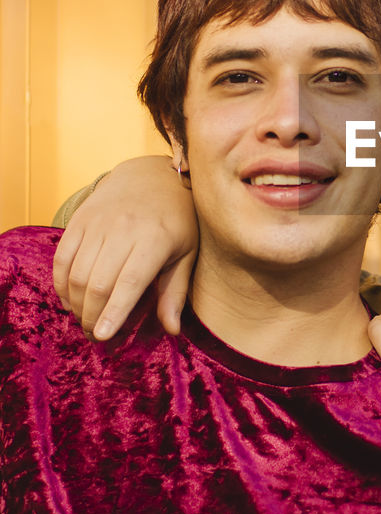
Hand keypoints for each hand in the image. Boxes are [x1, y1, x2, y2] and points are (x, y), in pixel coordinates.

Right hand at [52, 156, 198, 339]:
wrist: (151, 176)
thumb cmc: (176, 220)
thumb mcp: (186, 253)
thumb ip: (176, 292)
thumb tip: (172, 330)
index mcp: (155, 239)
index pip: (130, 282)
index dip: (114, 311)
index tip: (103, 336)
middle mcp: (124, 229)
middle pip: (98, 283)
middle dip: (92, 316)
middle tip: (95, 335)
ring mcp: (98, 223)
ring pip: (77, 273)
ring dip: (77, 304)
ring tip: (85, 320)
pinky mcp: (80, 220)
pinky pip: (62, 258)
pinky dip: (61, 284)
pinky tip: (70, 300)